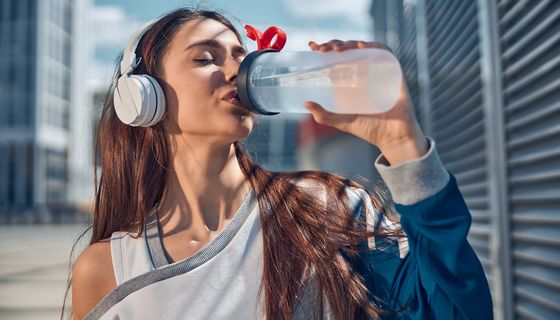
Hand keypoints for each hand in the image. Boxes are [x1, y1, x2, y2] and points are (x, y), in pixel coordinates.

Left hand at [305, 40, 427, 164]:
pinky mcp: (394, 72)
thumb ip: (324, 116)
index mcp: (353, 80)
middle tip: (322, 49)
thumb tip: (306, 103)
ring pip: (365, 48)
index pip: (339, 58)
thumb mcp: (343, 122)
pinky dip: (374, 46)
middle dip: (335, 44)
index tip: (313, 46)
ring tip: (337, 49)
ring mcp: (380, 71)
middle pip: (350, 50)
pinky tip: (360, 47)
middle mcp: (366, 73)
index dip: (327, 48)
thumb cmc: (371, 130)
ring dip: (350, 43)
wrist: (394, 138)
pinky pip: (386, 53)